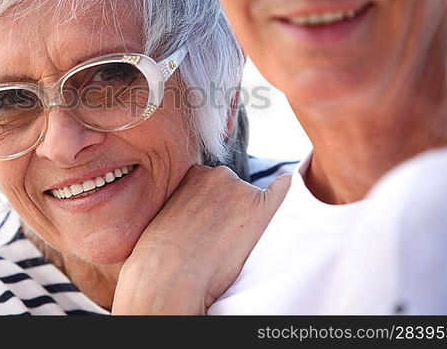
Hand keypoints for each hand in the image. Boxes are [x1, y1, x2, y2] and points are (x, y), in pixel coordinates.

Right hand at [111, 166, 289, 313]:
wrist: (169, 273)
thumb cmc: (160, 253)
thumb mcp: (164, 214)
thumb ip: (181, 202)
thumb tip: (194, 213)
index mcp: (192, 174)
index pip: (212, 184)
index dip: (212, 205)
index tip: (206, 224)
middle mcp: (218, 174)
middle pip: (233, 189)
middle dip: (230, 208)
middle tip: (217, 237)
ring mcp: (241, 190)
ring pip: (252, 200)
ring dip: (247, 216)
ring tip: (230, 243)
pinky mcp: (261, 208)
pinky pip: (283, 190)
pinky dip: (285, 190)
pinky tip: (287, 193)